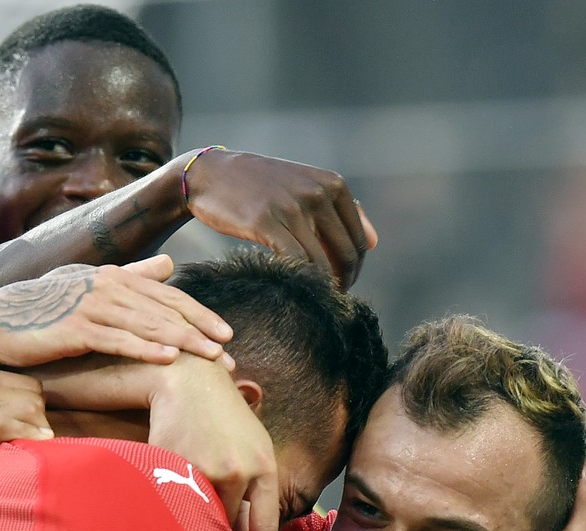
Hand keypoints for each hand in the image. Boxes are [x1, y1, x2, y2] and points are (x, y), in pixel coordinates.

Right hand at [0, 256, 233, 369]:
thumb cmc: (41, 312)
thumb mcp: (89, 290)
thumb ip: (130, 276)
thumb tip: (169, 266)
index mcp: (113, 277)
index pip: (167, 296)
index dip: (199, 314)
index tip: (226, 335)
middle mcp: (106, 285)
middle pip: (164, 310)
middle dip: (200, 332)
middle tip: (229, 356)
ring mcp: (90, 305)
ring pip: (147, 324)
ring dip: (183, 342)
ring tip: (211, 359)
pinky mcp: (73, 327)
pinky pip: (116, 339)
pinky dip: (144, 348)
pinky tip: (168, 359)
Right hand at [0, 366, 51, 487]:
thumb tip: (6, 409)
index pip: (27, 383)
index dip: (35, 406)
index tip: (31, 427)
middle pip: (33, 396)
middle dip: (41, 418)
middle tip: (34, 441)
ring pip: (27, 410)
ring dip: (38, 430)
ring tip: (36, 449)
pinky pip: (11, 429)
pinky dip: (29, 437)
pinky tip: (37, 448)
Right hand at [143, 355, 281, 530]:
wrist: (189, 381)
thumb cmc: (224, 416)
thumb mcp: (254, 446)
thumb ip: (255, 488)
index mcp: (265, 467)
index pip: (267, 528)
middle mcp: (240, 470)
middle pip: (231, 527)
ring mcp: (206, 467)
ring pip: (201, 516)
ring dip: (197, 524)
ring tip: (190, 529)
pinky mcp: (175, 464)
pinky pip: (175, 500)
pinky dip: (173, 507)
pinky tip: (170, 504)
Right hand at [183, 149, 373, 288]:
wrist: (211, 175)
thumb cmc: (260, 186)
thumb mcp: (305, 187)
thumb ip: (342, 211)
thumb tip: (374, 243)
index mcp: (333, 184)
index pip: (358, 239)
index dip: (353, 270)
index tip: (340, 286)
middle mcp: (317, 193)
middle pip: (345, 254)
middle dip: (342, 283)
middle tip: (328, 300)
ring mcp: (292, 207)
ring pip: (321, 263)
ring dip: (320, 288)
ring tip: (310, 299)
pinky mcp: (265, 222)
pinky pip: (294, 261)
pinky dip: (297, 280)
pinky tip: (290, 288)